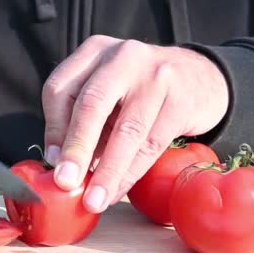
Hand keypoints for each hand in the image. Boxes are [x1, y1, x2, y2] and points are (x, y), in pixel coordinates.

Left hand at [41, 35, 228, 212]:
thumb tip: (59, 163)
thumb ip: (82, 121)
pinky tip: (119, 189)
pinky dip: (132, 172)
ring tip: (94, 199)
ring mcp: (155, 75)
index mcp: (93, 52)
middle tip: (66, 182)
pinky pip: (152, 143)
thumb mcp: (106, 94)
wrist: (201, 77)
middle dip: (77, 148)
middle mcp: (122, 57)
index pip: (60, 89)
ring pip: (126, 129)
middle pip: (91, 104)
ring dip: (107, 171)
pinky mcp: (181, 98)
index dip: (54, 129)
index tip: (52, 161)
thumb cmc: (139, 91)